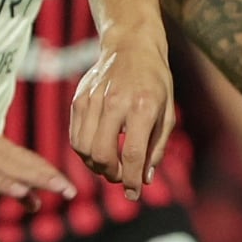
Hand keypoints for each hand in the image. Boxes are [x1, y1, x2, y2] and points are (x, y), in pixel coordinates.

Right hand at [71, 19, 176, 189]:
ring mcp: (93, 100)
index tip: (134, 194)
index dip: (132, 181)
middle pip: (102, 155)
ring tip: (108, 166)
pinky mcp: (79, 99)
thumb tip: (146, 179)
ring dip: (95, 166)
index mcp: (142, 107)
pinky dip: (84, 151)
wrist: (132, 47)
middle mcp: (114, 103)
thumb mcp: (167, 114)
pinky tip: (97, 151)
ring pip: (84, 149)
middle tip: (120, 177)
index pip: (132, 154)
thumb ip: (157, 148)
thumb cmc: (155, 82)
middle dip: (111, 174)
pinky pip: (75, 136)